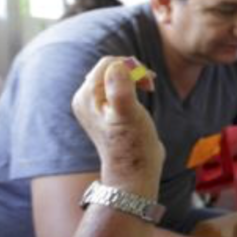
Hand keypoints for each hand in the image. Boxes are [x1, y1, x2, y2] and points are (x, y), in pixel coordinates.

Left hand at [72, 56, 163, 196]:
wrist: (133, 172)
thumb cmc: (133, 146)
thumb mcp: (128, 116)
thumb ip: (121, 91)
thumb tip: (117, 66)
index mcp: (87, 97)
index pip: (109, 64)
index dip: (132, 67)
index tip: (149, 83)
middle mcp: (85, 99)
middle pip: (110, 68)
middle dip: (133, 71)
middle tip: (151, 86)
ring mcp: (93, 105)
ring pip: (114, 76)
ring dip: (133, 78)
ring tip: (148, 90)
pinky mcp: (104, 111)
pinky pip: (115, 86)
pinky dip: (130, 86)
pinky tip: (141, 97)